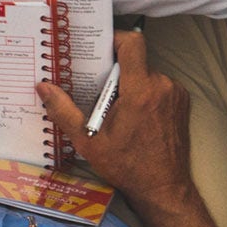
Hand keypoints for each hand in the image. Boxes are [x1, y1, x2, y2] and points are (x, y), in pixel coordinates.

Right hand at [38, 31, 192, 209]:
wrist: (163, 187)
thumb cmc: (127, 166)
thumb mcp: (88, 141)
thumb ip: (64, 110)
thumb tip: (43, 87)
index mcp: (141, 90)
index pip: (132, 43)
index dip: (115, 39)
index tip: (99, 49)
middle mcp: (163, 86)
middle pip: (136, 61)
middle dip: (116, 72)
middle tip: (98, 90)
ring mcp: (176, 93)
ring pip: (147, 74)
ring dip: (130, 85)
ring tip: (114, 109)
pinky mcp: (183, 102)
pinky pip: (160, 86)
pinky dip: (145, 94)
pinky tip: (133, 116)